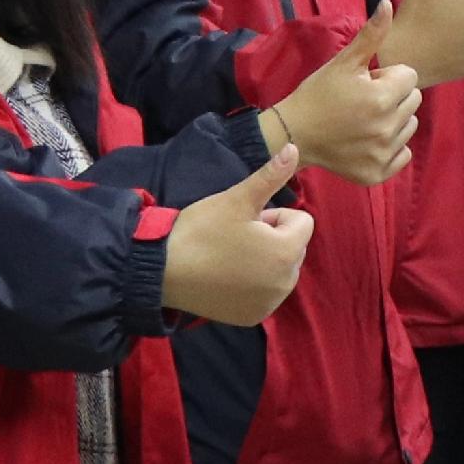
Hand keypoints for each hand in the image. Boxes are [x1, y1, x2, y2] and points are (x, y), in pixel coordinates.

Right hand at [159, 146, 315, 327]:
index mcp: (287, 253)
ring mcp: (269, 304)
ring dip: (264, 259)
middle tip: (234, 238)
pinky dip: (253, 283)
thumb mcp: (237, 199)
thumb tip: (294, 146)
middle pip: (293, 246)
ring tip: (229, 255)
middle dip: (271, 238)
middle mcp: (285, 283)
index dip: (274, 216)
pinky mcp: (253, 317)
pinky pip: (266, 291)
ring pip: (281, 268)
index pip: (302, 222)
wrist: (161, 270)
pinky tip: (225, 276)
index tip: (245, 221)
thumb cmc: (200, 231)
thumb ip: (271, 176)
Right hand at [261, 4, 420, 183]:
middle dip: (393, 96)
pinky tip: (365, 140)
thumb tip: (388, 4)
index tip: (364, 82)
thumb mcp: (343, 62)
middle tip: (362, 100)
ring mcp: (382, 154)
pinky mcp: (377, 173)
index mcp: (381, 99)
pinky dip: (390, 146)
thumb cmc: (318, 94)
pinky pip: (403, 153)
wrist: (292, 134)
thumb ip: (371, 35)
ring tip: (363, 119)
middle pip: (413, 100)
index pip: (410, 76)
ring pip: (410, 125)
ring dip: (393, 120)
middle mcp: (386, 129)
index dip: (387, 76)